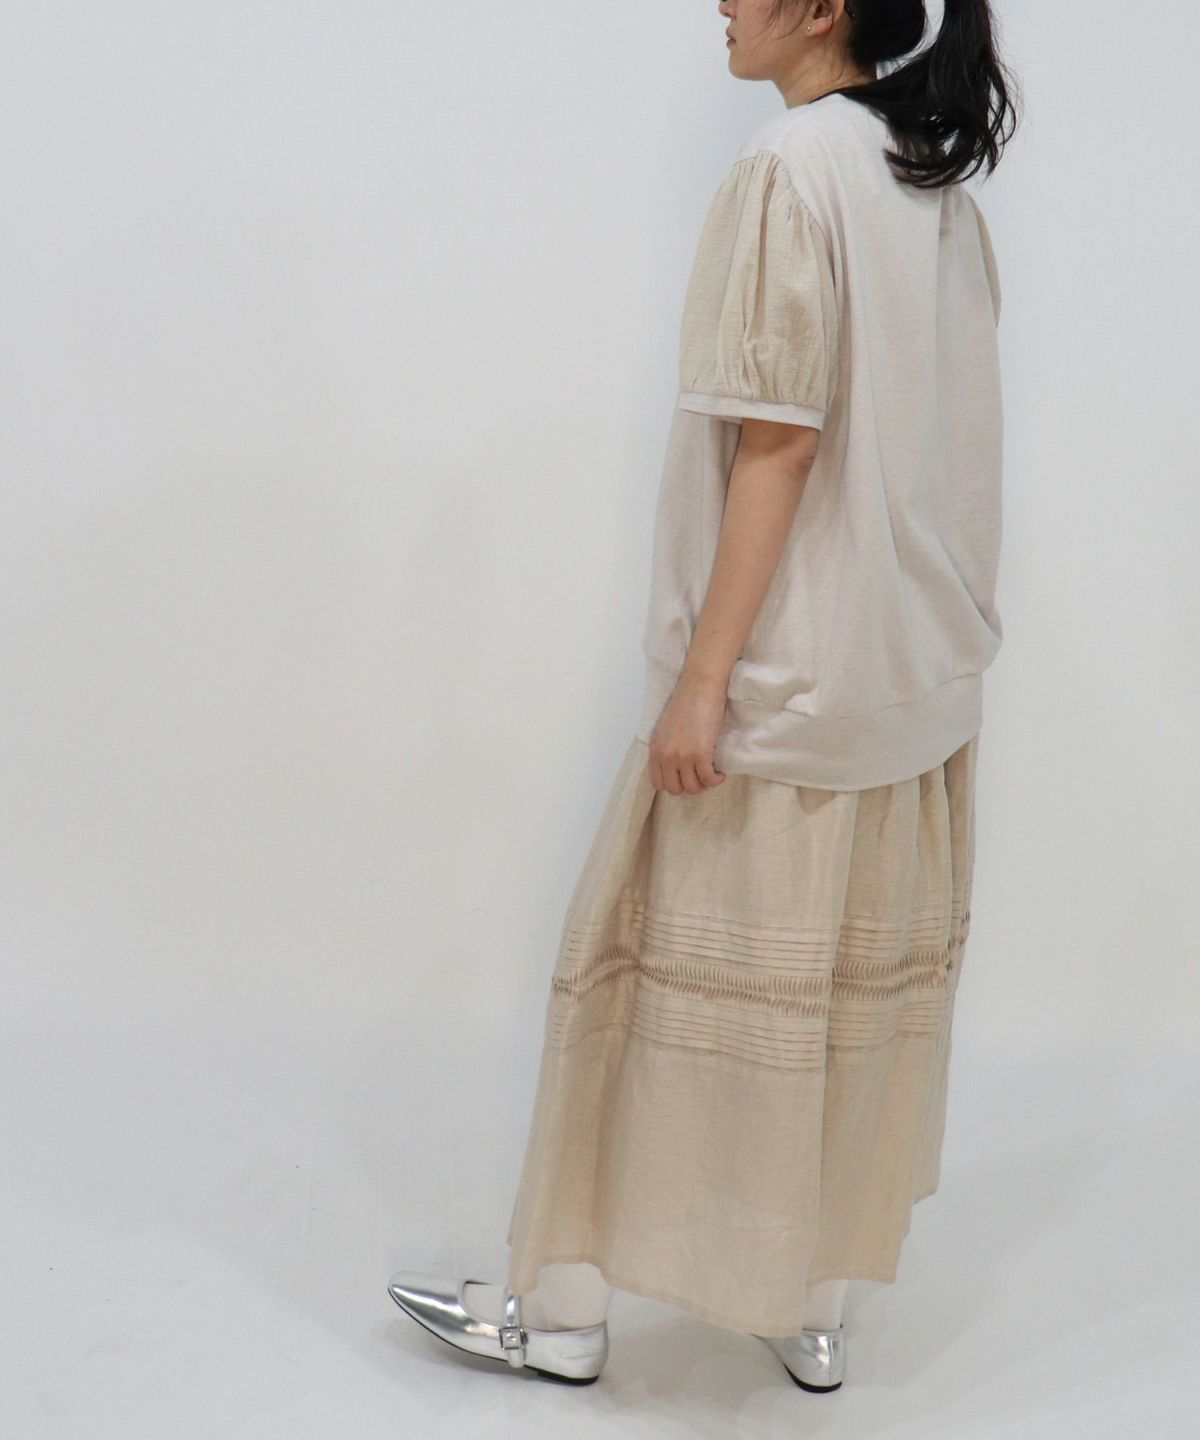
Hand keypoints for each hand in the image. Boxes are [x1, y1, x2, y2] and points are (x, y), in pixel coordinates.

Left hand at [647, 671, 728, 795]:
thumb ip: (666, 748)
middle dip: (690, 786)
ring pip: (693, 788)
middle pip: (676, 789)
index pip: (659, 783)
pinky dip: (716, 780)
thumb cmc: (686, 704)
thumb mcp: (665, 730)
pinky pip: (708, 779)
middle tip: (701, 777)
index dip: (674, 784)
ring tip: (711, 774)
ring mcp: (682, 757)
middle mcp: (666, 756)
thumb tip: (676, 766)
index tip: (686, 778)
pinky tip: (720, 773)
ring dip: (704, 784)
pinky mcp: (700, 754)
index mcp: (655, 750)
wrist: (699, 687)